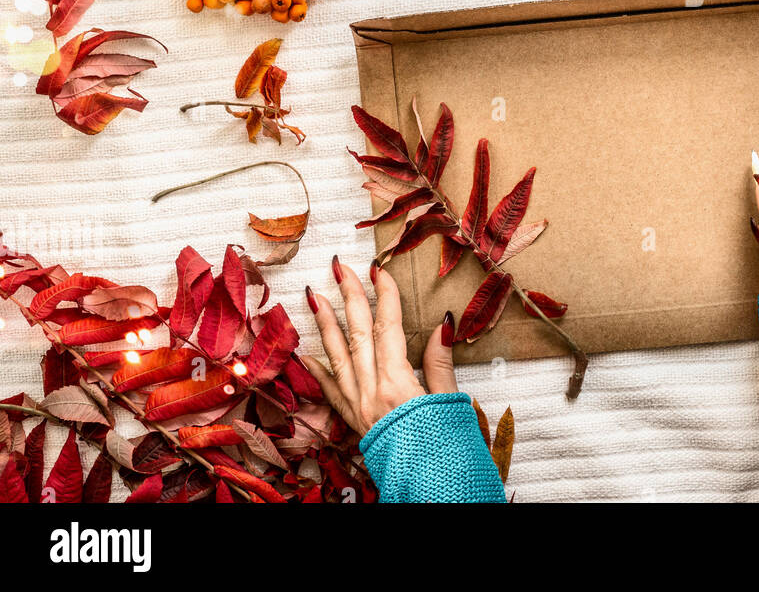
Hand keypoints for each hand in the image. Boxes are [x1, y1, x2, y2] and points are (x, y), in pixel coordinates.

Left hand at [302, 256, 456, 435]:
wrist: (429, 493)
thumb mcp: (451, 404)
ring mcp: (358, 407)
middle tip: (339, 266)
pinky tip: (307, 351)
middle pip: (358, 334)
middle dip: (348, 296)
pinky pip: (331, 391)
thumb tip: (441, 326)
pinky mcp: (353, 422)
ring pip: (337, 356)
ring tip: (313, 295)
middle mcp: (371, 392)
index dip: (384, 295)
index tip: (379, 268)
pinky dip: (318, 368)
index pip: (388, 327)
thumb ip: (440, 366)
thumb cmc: (447, 449)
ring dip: (325, 323)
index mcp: (397, 384)